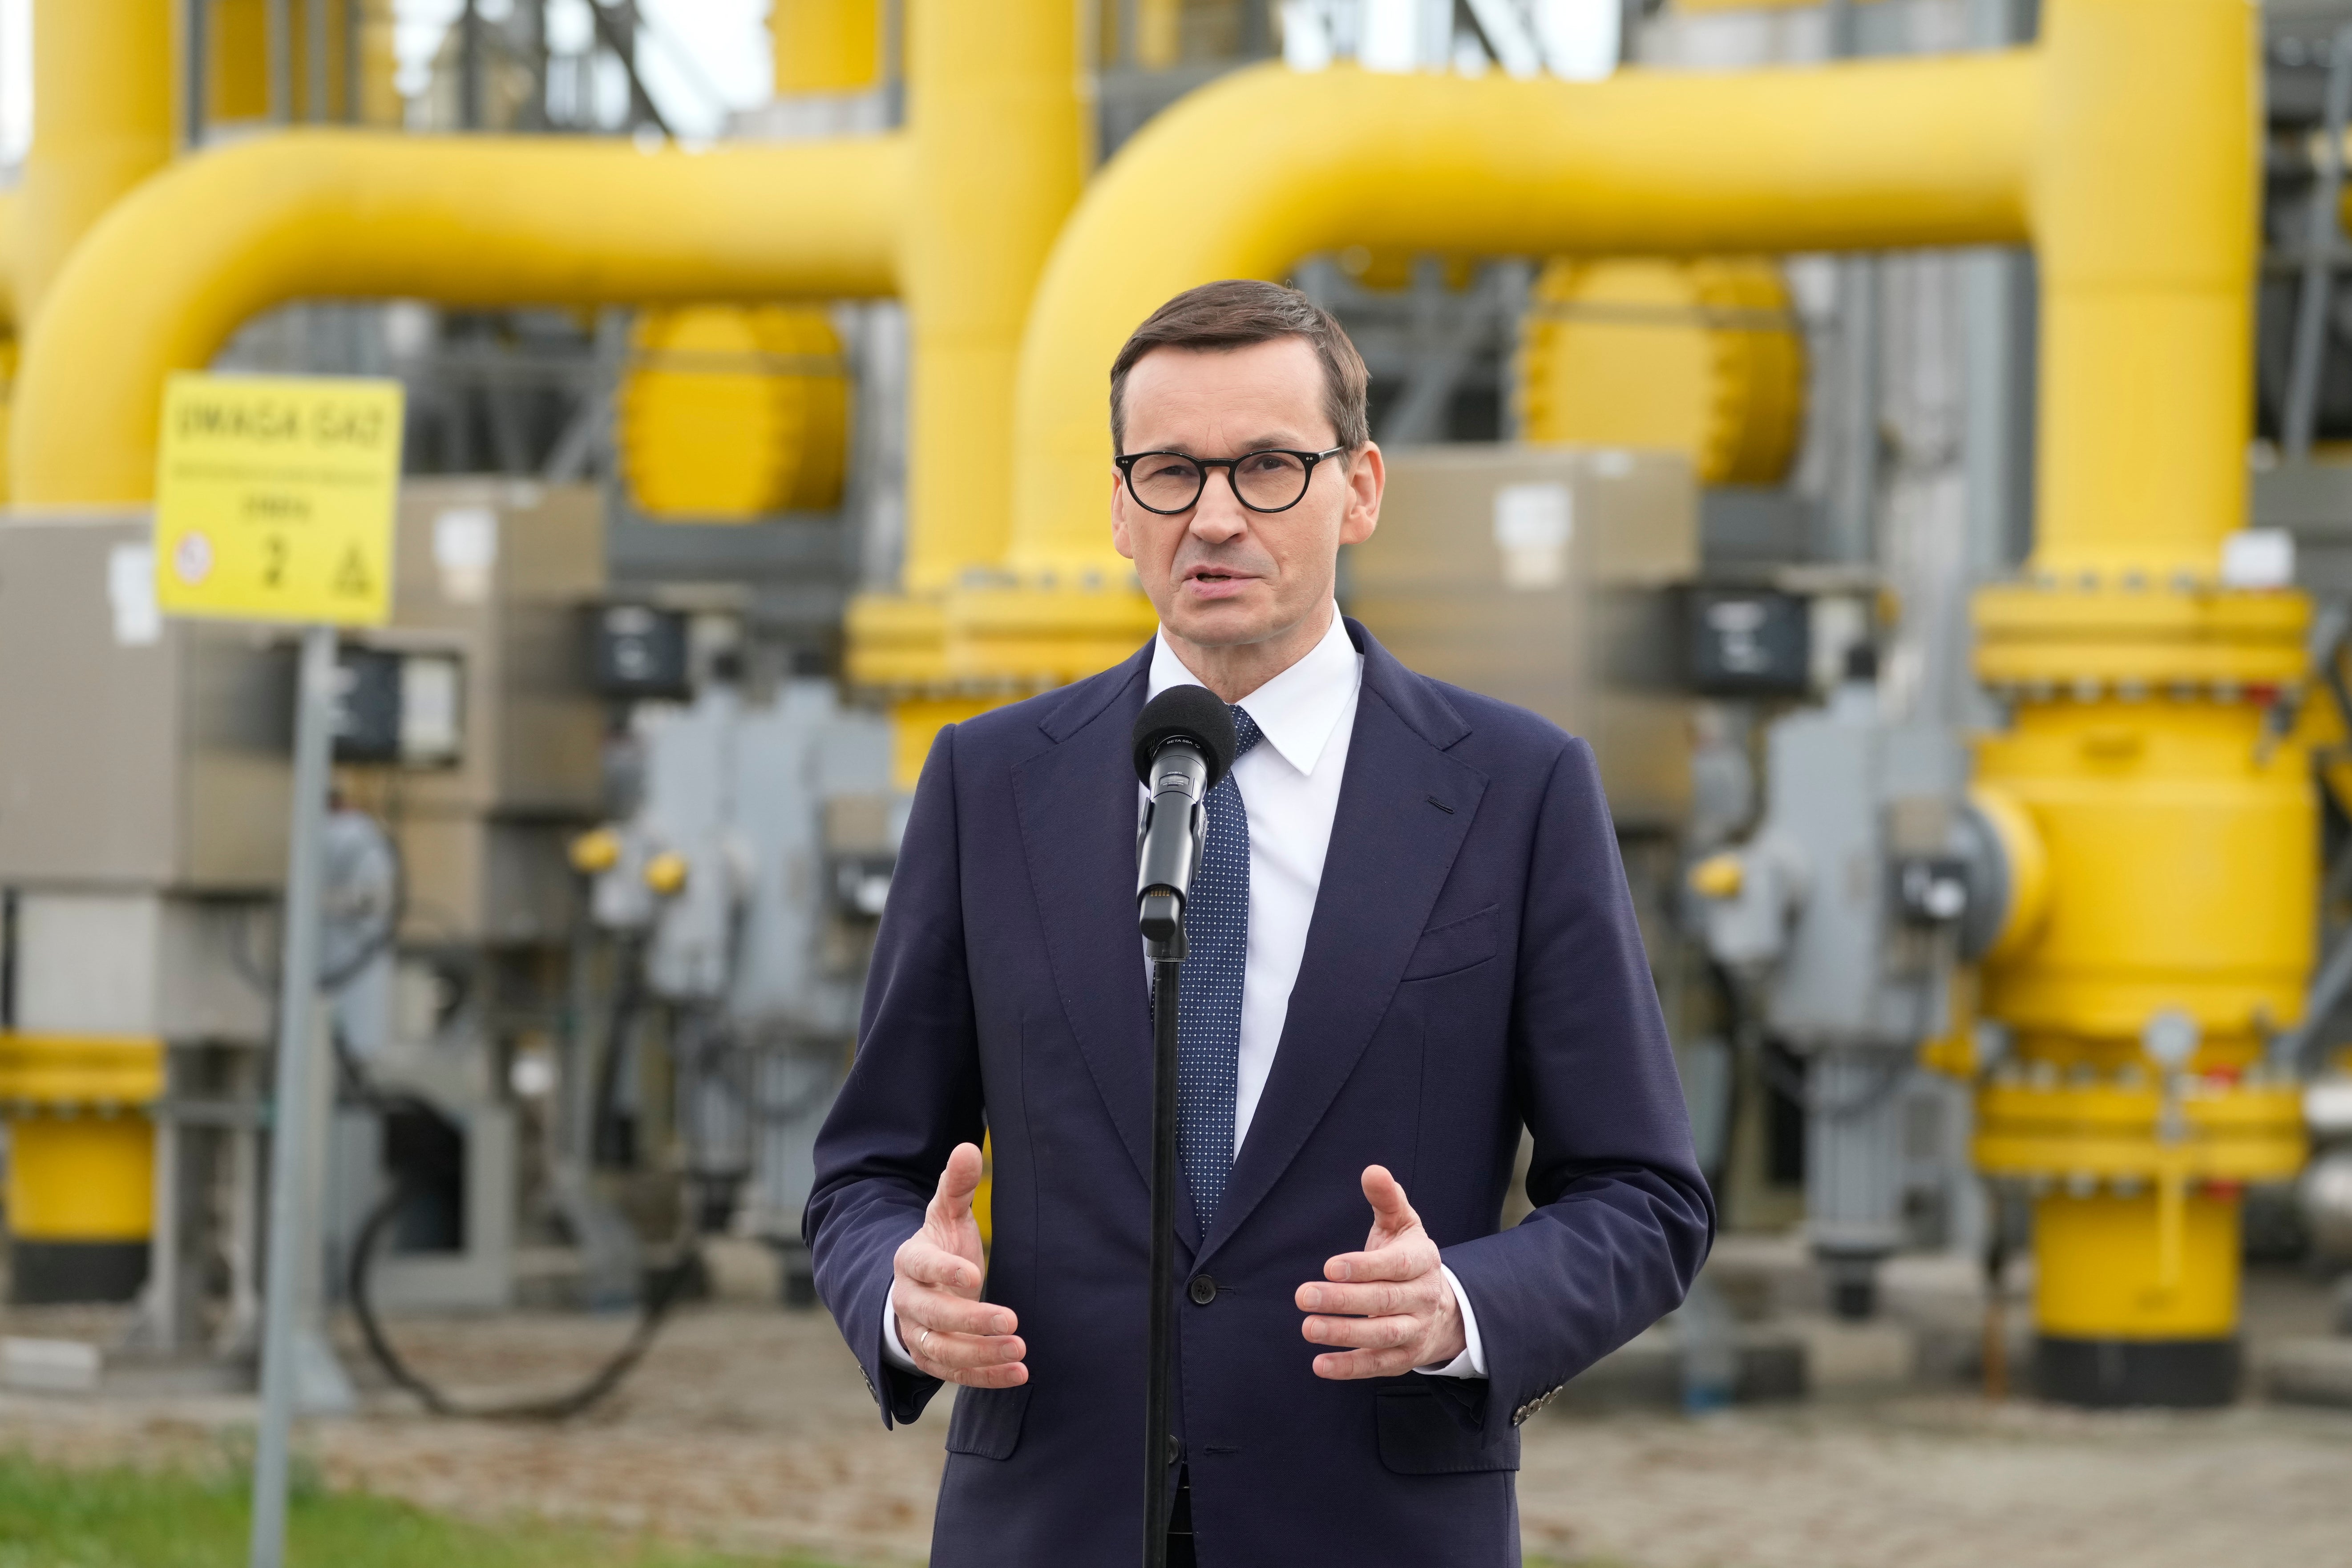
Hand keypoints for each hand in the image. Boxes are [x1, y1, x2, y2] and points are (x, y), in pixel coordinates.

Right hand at [890, 1142, 1026, 1387]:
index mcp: (910, 1260)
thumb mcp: (946, 1214)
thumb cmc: (940, 1245)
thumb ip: (956, 1185)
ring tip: (1020, 1351)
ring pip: (943, 1350)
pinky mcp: (931, 1359)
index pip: (921, 1265)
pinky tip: (1019, 1374)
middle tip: (1011, 1320)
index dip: (945, 1271)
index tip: (975, 1274)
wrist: (919, 1287)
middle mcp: (908, 1301)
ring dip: (981, 1354)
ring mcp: (916, 1334)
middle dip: (971, 1320)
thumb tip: (968, 1148)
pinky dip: (986, 1377)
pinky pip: (954, 1375)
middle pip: (934, 1315)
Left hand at [1295, 1165, 1464, 1378]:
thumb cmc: (1409, 1259)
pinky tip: (1319, 1365)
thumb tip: (1372, 1170)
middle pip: (1385, 1301)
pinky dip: (1350, 1368)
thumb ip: (1387, 1199)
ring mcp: (1415, 1331)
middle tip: (1303, 1295)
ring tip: (1308, 1327)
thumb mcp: (1403, 1225)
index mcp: (1422, 1261)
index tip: (1330, 1266)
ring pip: (1382, 1336)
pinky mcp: (1404, 1358)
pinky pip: (1378, 1366)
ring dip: (1344, 1334)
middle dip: (1344, 1300)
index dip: (1364, 1267)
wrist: (1445, 1309)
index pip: (1396, 1266)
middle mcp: (1423, 1298)